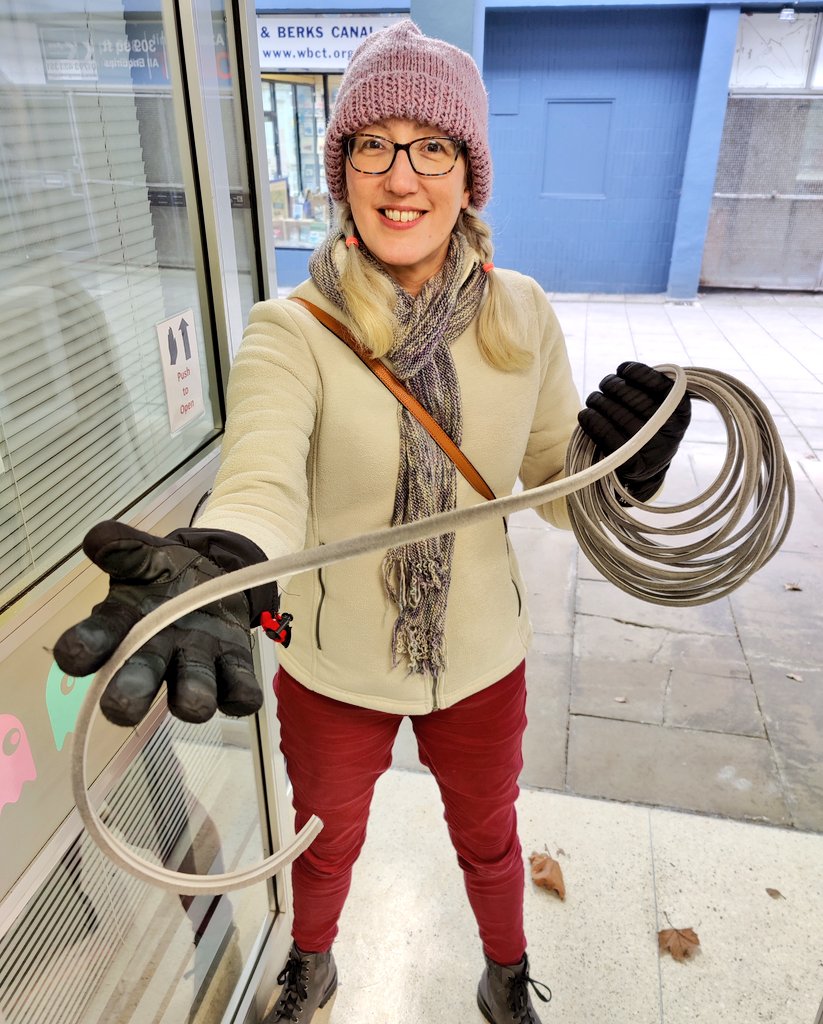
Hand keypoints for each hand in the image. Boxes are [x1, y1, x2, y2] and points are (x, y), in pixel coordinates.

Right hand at [53, 521, 262, 726]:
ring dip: (191, 698)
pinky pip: (237, 692)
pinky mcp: (232, 668)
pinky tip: (246, 697)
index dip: (82, 650)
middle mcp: (154, 656)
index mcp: (123, 626)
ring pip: (189, 695)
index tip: (74, 654)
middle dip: (131, 694)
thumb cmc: (166, 574)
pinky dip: (241, 695)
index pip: (95, 641)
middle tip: (122, 705)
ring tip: (194, 702)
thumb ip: (125, 547)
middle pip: (137, 684)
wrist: (213, 577)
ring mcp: (194, 666)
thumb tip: (99, 537)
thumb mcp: (147, 554)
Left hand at [577, 361, 690, 500]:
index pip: (658, 384)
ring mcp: (653, 448)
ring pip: (617, 413)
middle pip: (633, 398)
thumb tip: (624, 370)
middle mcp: (671, 429)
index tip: (622, 369)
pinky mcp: (632, 464)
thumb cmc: (650, 426)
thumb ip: (651, 387)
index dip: (636, 372)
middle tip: (604, 384)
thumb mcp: (661, 406)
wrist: (649, 468)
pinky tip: (586, 414)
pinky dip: (591, 421)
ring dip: (598, 401)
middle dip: (613, 385)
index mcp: (681, 411)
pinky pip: (606, 434)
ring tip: (594, 399)